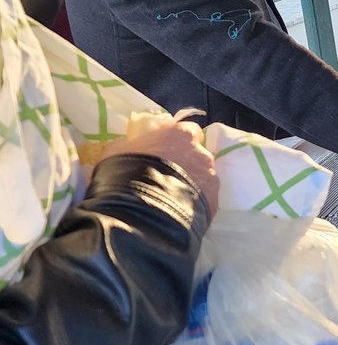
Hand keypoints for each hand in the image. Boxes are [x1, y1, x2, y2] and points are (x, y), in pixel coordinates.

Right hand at [99, 121, 218, 215]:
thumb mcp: (116, 150)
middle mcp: (202, 153)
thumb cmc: (125, 172)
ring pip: (203, 179)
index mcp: (182, 134)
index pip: (188, 132)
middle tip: (166, 178)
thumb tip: (130, 146)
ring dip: (191, 185)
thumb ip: (130, 144)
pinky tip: (179, 213)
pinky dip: (194, 204)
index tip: (164, 152)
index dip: (176, 142)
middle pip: (197, 156)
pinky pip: (204, 200)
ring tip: (172, 199)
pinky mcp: (213, 202)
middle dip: (185, 165)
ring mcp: (210, 178)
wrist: (139, 212)